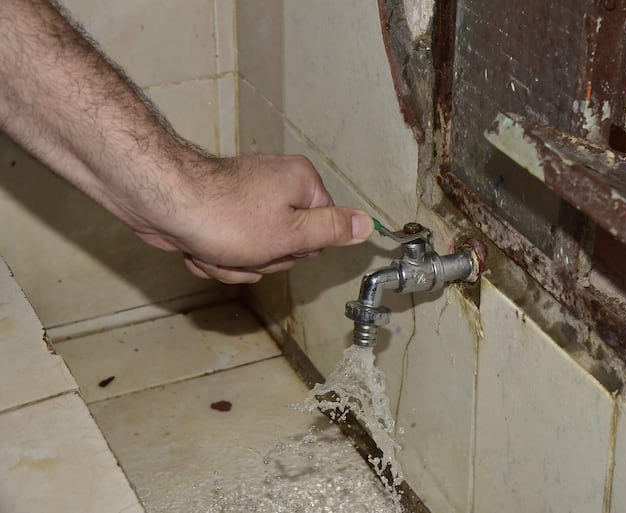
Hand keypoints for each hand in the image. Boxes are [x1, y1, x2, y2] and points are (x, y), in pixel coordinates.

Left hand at [129, 154, 373, 283]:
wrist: (161, 203)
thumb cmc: (223, 216)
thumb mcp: (291, 233)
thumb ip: (332, 230)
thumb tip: (367, 224)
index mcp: (301, 184)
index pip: (321, 230)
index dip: (298, 248)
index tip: (277, 244)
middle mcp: (275, 185)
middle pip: (287, 244)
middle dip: (262, 259)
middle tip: (245, 248)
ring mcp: (245, 199)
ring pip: (255, 252)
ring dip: (234, 263)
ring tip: (217, 248)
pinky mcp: (219, 213)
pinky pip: (229, 248)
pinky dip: (214, 256)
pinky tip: (199, 247)